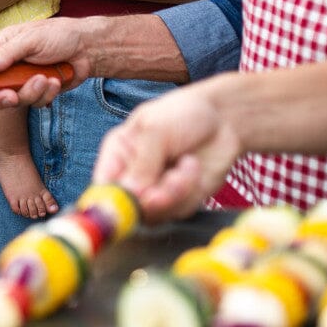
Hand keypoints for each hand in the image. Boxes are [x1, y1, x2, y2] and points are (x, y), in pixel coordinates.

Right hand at [0, 18, 92, 108]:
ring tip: (46, 79)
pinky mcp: (39, 91)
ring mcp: (24, 80)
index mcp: (2, 47)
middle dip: (5, 96)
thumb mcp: (31, 39)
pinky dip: (47, 95)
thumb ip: (8, 53)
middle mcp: (9, 65)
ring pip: (17, 99)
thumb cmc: (59, 35)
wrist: (88, 48)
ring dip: (32, 92)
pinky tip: (56, 81)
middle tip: (13, 97)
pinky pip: (36, 102)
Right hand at [92, 76, 242, 222]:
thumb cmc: (183, 114)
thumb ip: (142, 162)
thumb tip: (130, 193)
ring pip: (155, 212)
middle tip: (163, 191)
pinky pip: (179, 210)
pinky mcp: (180, 200)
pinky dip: (190, 191)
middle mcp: (133, 176)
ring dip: (175, 192)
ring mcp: (156, 190)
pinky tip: (193, 166)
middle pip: (128, 206)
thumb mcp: (156, 129)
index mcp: (117, 154)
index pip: (103, 185)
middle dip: (149, 199)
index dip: (108, 200)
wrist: (223, 118)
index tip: (126, 202)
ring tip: (187, 164)